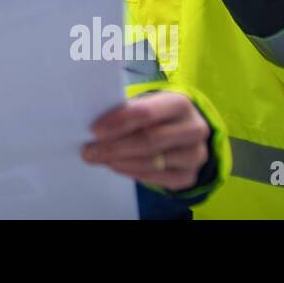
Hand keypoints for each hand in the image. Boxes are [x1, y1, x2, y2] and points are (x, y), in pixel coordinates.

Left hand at [81, 90, 210, 191]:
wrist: (184, 131)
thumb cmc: (157, 114)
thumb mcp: (148, 103)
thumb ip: (127, 110)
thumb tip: (94, 124)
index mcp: (180, 104)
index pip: (146, 113)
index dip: (119, 122)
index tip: (94, 130)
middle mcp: (194, 129)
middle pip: (149, 140)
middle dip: (115, 147)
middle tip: (88, 151)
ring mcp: (195, 155)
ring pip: (152, 162)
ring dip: (120, 162)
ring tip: (99, 158)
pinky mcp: (189, 176)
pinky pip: (158, 179)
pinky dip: (133, 173)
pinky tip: (117, 167)